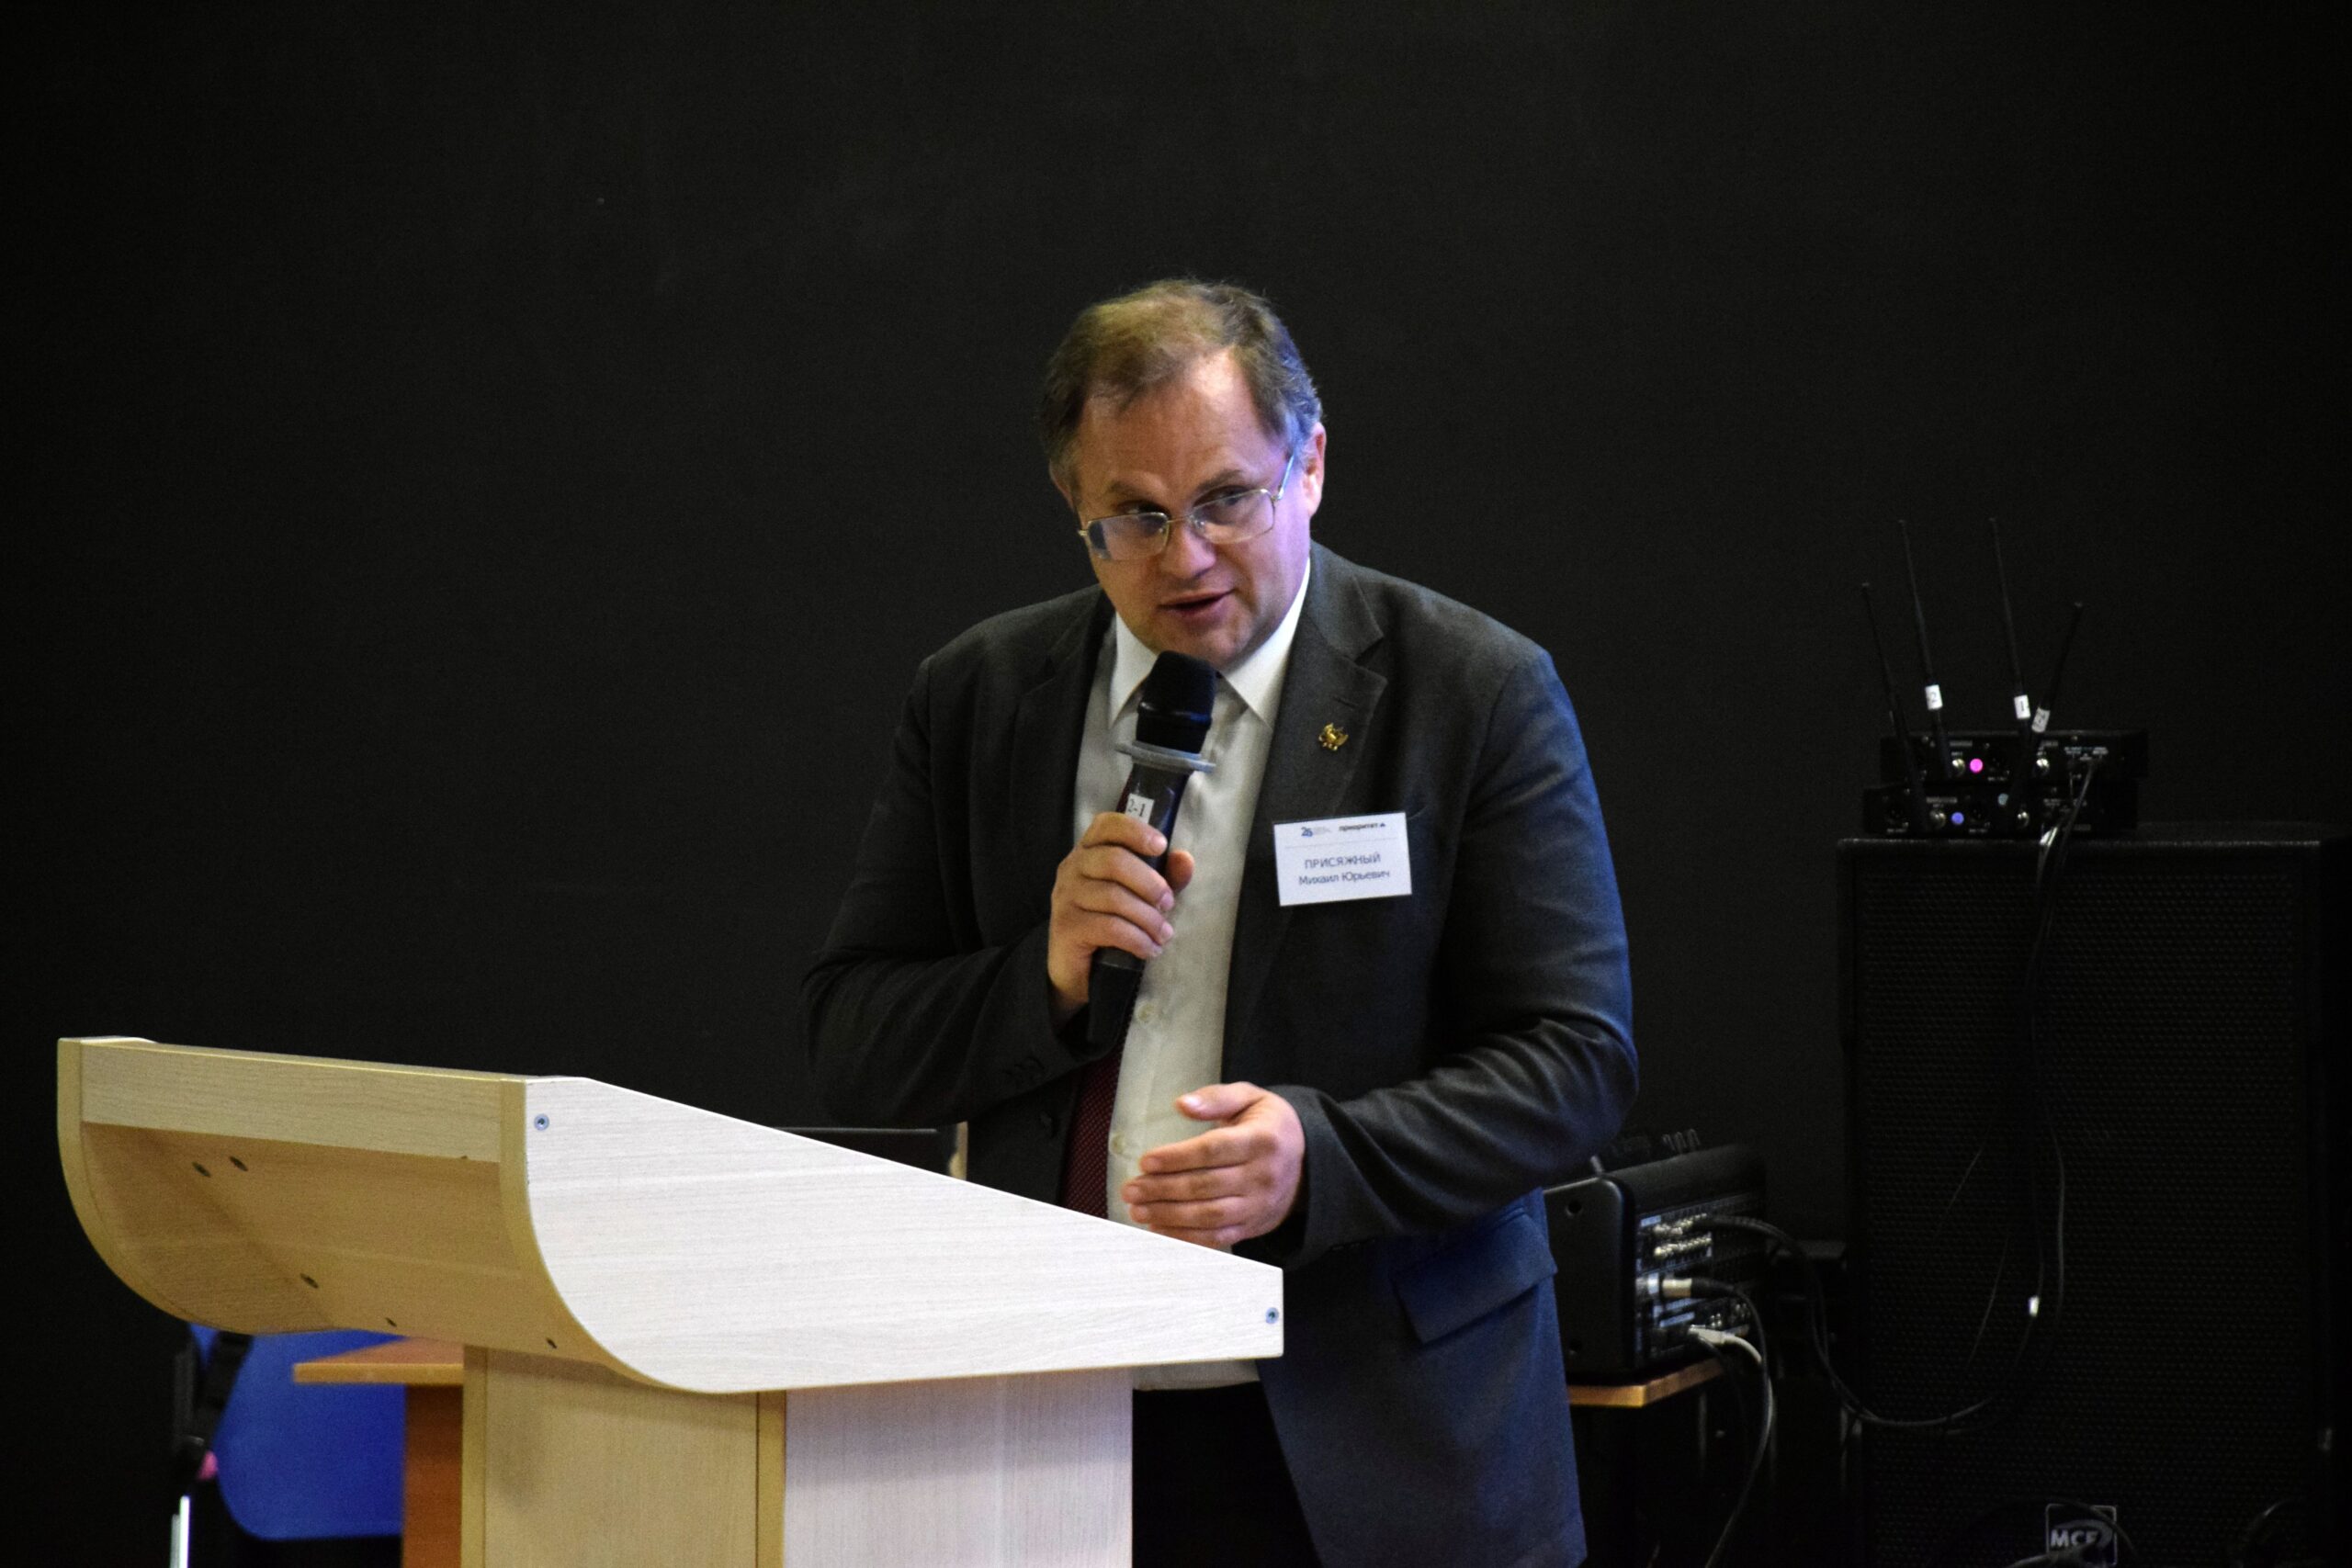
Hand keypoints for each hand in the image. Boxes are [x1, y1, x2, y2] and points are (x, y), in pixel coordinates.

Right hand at [1047, 811, 1194, 1024]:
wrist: (1080, 969)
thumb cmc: (1112, 923)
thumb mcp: (1143, 896)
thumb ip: (1164, 876)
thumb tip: (1185, 859)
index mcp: (1089, 851)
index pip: (1106, 825)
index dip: (1134, 830)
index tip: (1161, 845)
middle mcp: (1072, 868)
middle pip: (1114, 861)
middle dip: (1150, 883)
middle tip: (1168, 904)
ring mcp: (1065, 896)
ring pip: (1114, 897)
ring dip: (1148, 918)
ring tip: (1162, 934)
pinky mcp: (1065, 926)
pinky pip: (1108, 927)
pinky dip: (1136, 939)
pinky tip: (1149, 949)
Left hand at [1123, 1082, 1303, 1247]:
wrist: (1308, 1163)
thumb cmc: (1269, 1125)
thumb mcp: (1251, 1098)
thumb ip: (1216, 1098)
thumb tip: (1182, 1104)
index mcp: (1262, 1140)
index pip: (1213, 1150)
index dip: (1178, 1157)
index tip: (1146, 1160)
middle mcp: (1262, 1175)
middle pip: (1206, 1185)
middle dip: (1163, 1189)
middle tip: (1130, 1189)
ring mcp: (1258, 1205)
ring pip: (1209, 1215)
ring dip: (1169, 1215)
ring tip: (1137, 1210)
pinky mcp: (1252, 1226)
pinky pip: (1217, 1237)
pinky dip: (1186, 1237)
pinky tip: (1159, 1229)